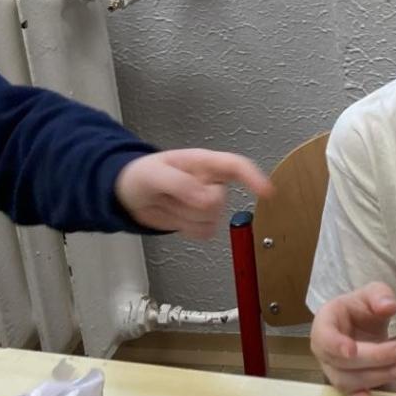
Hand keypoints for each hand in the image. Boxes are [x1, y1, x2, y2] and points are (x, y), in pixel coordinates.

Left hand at [114, 149, 271, 237]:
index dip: (254, 178)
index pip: (236, 167)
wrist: (128, 194)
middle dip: (192, 205)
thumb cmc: (141, 175)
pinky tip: (175, 216)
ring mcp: (207, 203)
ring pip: (212, 220)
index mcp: (203, 163)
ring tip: (170, 203)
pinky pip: (205, 233)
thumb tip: (208, 199)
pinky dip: (188, 230)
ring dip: (186, 218)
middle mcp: (210, 182)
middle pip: (220, 201)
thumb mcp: (154, 174)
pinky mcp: (201, 221)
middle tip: (168, 195)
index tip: (267, 192)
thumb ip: (181, 184)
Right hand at [309, 283, 395, 395]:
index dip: (336, 344)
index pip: (325, 336)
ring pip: (348, 380)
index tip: (352, 350)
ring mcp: (334, 369)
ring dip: (375, 376)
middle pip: (342, 361)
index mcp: (325, 322)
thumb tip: (389, 306)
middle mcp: (325, 349)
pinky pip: (351, 395)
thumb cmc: (362, 307)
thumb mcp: (372, 292)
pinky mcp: (348, 382)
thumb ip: (380, 295)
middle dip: (374, 358)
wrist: (361, 323)